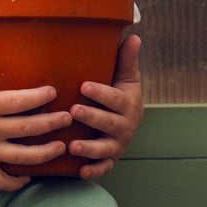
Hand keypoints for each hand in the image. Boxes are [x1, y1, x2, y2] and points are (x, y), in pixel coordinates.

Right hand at [0, 34, 71, 192]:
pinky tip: (28, 177)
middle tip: (68, 117)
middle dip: (51, 123)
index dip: (38, 96)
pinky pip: (0, 180)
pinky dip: (15, 182)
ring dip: (45, 153)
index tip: (53, 91)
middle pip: (27, 129)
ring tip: (61, 147)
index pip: (18, 102)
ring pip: (21, 157)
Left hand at [67, 34, 143, 179]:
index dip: (101, 93)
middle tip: (73, 111)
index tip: (83, 85)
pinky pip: (104, 167)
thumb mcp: (126, 77)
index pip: (114, 98)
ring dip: (90, 148)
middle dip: (92, 117)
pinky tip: (80, 171)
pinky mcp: (110, 158)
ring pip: (106, 148)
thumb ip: (126, 59)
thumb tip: (133, 35)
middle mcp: (125, 125)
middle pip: (109, 123)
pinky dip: (94, 170)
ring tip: (73, 146)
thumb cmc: (121, 94)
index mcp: (127, 103)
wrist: (128, 121)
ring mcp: (117, 144)